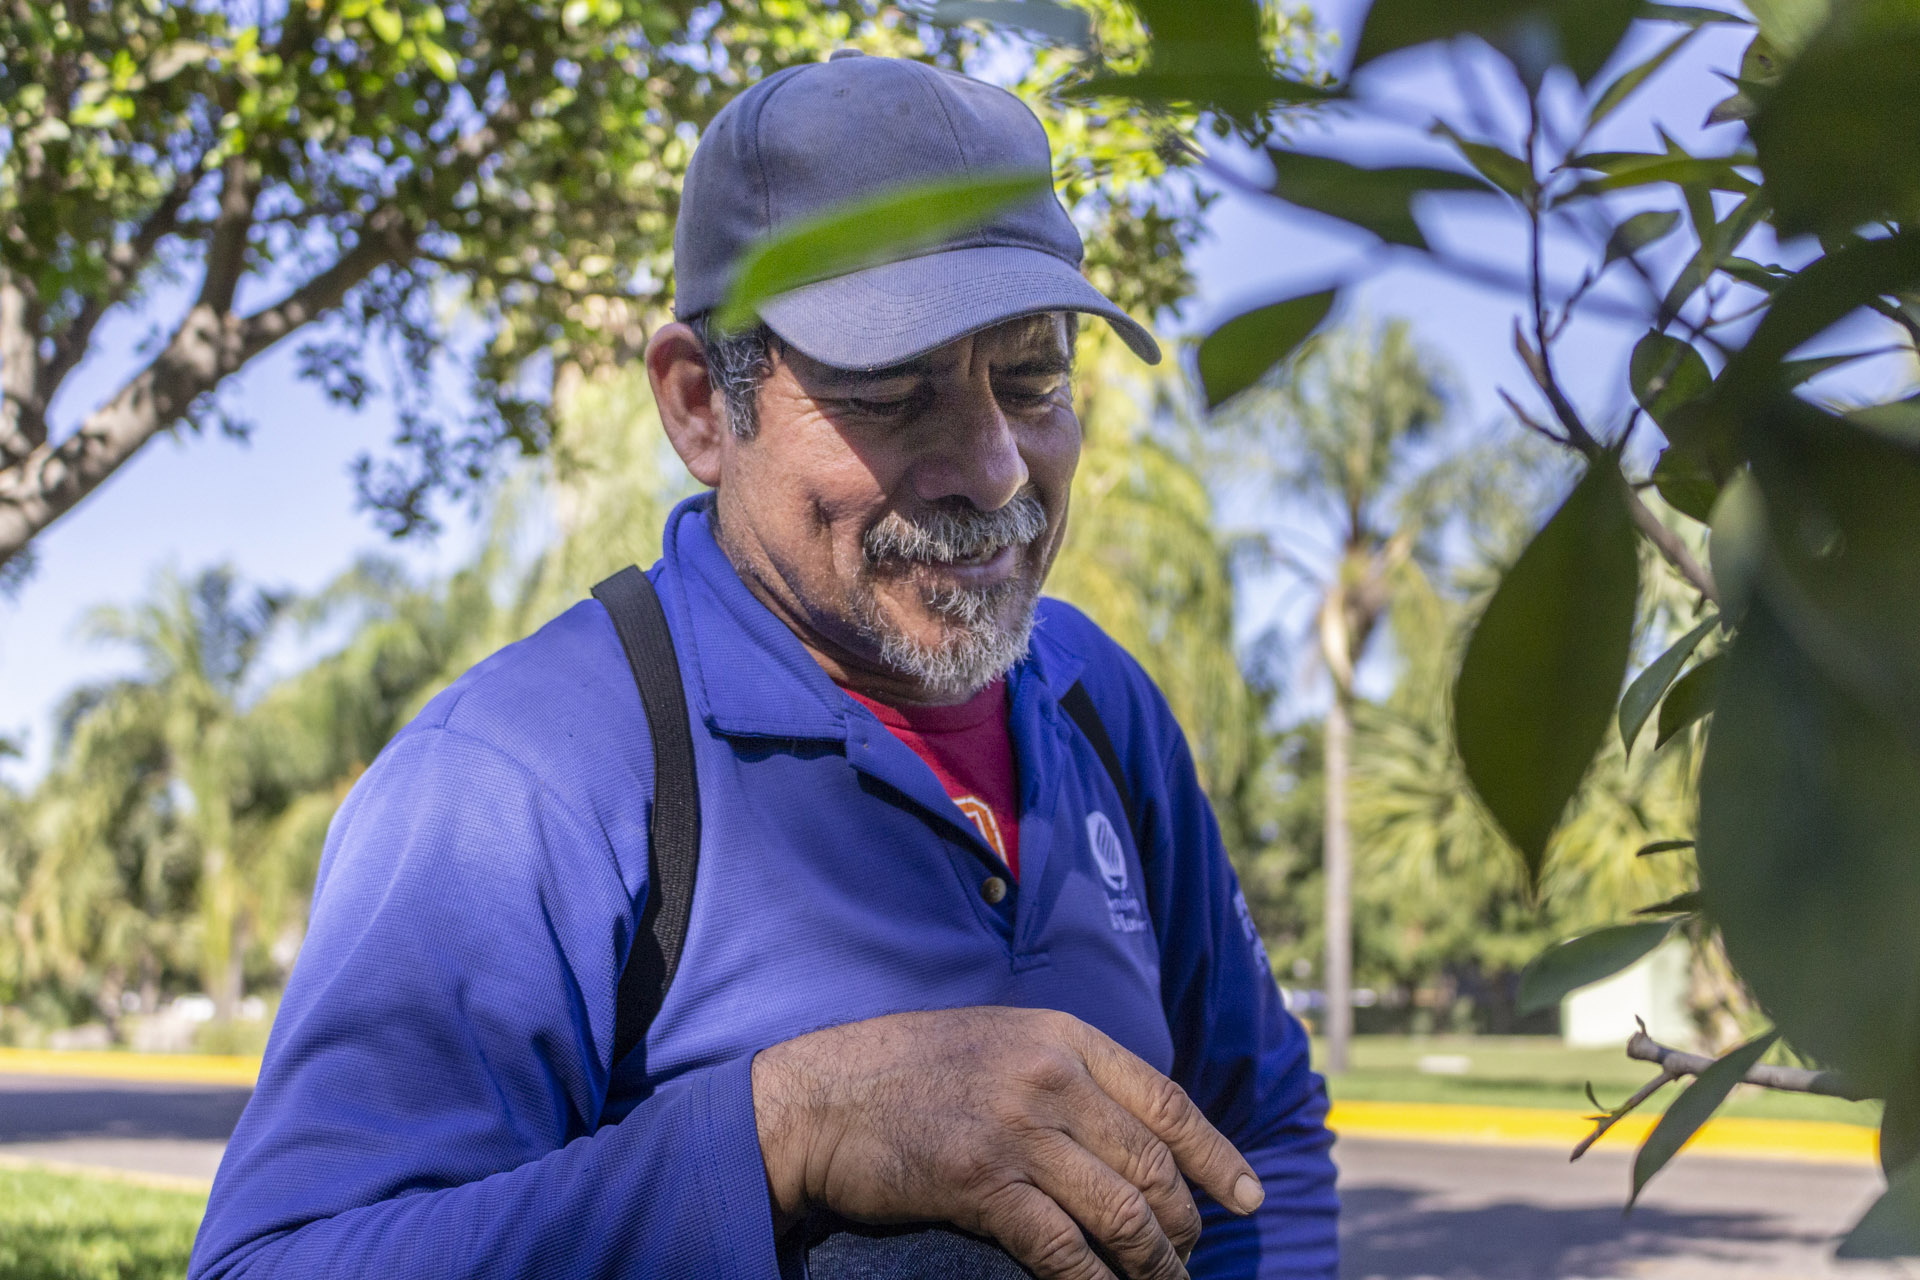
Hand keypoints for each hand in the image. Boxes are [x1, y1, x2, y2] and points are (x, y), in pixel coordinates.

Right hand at [750, 1006, 1263, 1279]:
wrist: (823, 1094)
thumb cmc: (910, 1071)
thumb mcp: (1001, 1044)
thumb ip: (1067, 1074)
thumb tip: (1135, 1130)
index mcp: (1064, 1038)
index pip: (1167, 1102)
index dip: (1217, 1156)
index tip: (1250, 1196)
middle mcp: (1052, 1078)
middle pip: (1153, 1165)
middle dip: (1184, 1224)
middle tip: (1189, 1256)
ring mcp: (1018, 1130)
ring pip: (1121, 1212)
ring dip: (1152, 1264)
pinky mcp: (981, 1183)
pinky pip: (1063, 1249)